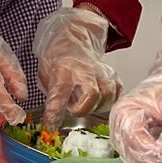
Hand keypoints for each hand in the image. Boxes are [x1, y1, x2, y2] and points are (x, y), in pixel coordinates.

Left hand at [32, 6, 119, 127]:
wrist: (73, 38)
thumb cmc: (58, 57)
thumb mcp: (45, 72)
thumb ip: (51, 93)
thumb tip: (52, 117)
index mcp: (64, 69)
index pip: (60, 93)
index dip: (55, 111)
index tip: (50, 124)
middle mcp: (86, 70)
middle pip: (92, 94)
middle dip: (82, 109)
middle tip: (72, 111)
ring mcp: (102, 72)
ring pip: (108, 95)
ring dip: (96, 107)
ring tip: (85, 105)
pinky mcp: (112, 75)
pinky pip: (117, 93)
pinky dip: (109, 102)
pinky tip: (98, 101)